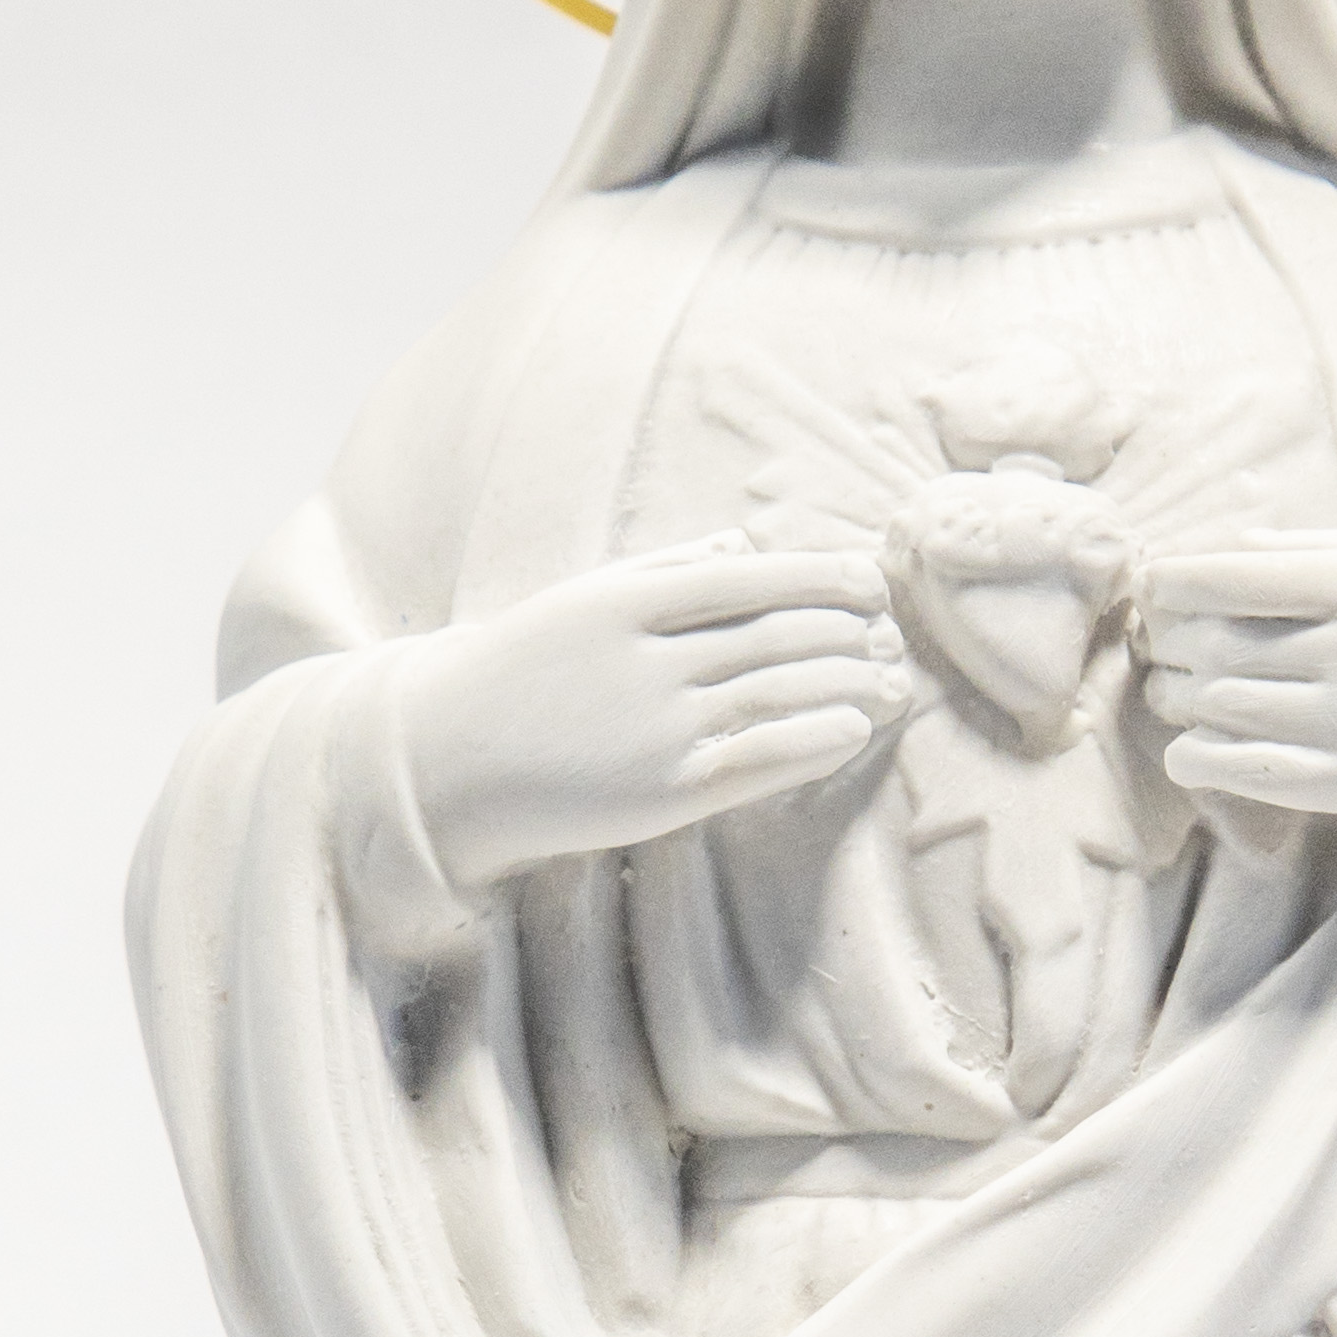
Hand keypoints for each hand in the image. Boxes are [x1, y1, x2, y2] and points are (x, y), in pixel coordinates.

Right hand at [384, 539, 910, 889]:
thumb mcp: (579, 603)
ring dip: (848, 681)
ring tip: (890, 677)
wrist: (445, 765)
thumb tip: (743, 543)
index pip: (750, 577)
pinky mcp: (665, 793)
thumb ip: (663, 570)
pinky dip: (816, 740)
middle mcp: (646, 660)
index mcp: (626, 602)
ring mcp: (657, 728)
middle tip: (891, 631)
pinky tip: (855, 729)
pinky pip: (762, 759)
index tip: (868, 579)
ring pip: (780, 692)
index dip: (820, 576)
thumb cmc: (516, 676)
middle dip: (846, 629)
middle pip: (776, 634)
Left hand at [1134, 533, 1336, 863]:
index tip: (1156, 591)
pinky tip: (1195, 745)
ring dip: (1178, 696)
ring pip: (1214, 702)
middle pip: (1210, 641)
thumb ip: (1308, 549)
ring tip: (1180, 690)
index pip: (1221, 574)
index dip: (1167, 585)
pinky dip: (1196, 755)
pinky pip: (1237, 768)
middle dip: (1170, 643)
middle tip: (1165, 645)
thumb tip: (1215, 549)